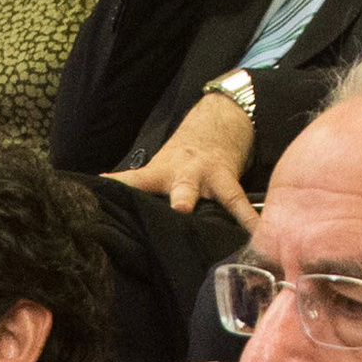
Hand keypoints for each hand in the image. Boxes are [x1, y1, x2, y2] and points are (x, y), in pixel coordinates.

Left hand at [108, 92, 258, 227]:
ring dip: (222, 208)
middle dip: (183, 200)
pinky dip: (250, 220)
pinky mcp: (228, 182)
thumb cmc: (178, 161)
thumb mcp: (156, 173)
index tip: (102, 190)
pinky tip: (259, 233)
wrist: (212, 128)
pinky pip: (240, 204)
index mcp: (158, 174)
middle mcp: (184, 176)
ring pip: (216, 194)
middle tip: (182, 210)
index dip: (117, 184)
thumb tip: (114, 224)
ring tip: (230, 225)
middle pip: (182, 189)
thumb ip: (142, 195)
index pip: (133, 180)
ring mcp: (208, 178)